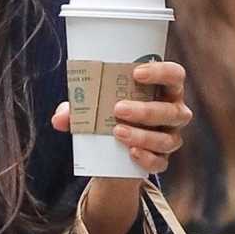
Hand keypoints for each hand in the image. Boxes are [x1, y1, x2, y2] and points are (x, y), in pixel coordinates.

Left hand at [51, 60, 192, 176]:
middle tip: (118, 109)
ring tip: (117, 132)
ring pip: (167, 138)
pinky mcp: (162, 159)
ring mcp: (170, 137)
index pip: (175, 75)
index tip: (136, 73)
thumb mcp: (93, 110)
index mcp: (163, 90)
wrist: (112, 156)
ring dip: (143, 135)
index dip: (162, 72)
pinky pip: (161, 161)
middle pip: (172, 110)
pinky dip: (147, 158)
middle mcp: (173, 112)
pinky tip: (131, 153)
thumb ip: (76, 110)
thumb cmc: (108, 118)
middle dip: (146, 110)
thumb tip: (59, 117)